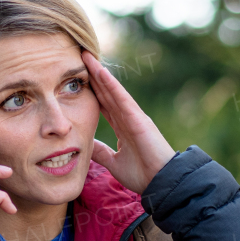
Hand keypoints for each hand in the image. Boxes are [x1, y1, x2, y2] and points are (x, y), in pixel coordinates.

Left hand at [84, 51, 175, 194]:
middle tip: (80, 57)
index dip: (92, 90)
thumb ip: (101, 152)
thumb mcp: (114, 162)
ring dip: (99, 73)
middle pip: (107, 92)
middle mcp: (128, 118)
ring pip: (113, 90)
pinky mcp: (138, 119)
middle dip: (93, 76)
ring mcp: (134, 116)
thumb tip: (86, 145)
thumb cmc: (143, 175)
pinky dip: (111, 85)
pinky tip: (101, 72)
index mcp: (123, 127)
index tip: (78, 78)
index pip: (104, 104)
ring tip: (86, 56)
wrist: (161, 183)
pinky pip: (122, 98)